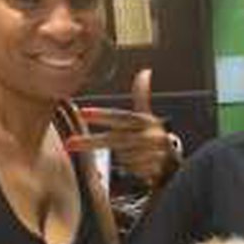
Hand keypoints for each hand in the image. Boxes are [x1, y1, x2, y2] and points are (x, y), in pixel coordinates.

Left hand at [65, 69, 179, 187]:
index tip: (83, 112)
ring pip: (123, 157)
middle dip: (91, 142)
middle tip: (70, 143)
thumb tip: (145, 72)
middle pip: (115, 139)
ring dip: (123, 158)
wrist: (174, 161)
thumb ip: (142, 96)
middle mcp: (151, 136)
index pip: (121, 116)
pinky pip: (133, 171)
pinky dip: (133, 169)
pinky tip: (140, 166)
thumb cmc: (153, 136)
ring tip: (133, 156)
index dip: (102, 115)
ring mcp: (153, 154)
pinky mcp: (155, 170)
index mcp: (146, 121)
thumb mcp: (147, 117)